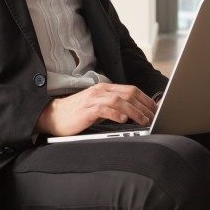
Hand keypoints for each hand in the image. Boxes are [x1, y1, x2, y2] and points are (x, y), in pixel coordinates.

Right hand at [35, 84, 156, 136]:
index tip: (156, 109)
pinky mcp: (86, 110)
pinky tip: (124, 120)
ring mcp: (93, 99)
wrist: (53, 115)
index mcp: (104, 88)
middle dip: (145, 106)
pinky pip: (105, 109)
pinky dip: (116, 114)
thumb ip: (113, 107)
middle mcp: (100, 91)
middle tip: (155, 117)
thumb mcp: (98, 107)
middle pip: (128, 94)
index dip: (146, 99)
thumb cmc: (76, 113)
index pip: (131, 90)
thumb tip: (133, 113)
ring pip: (120, 101)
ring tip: (144, 120)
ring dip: (135, 111)